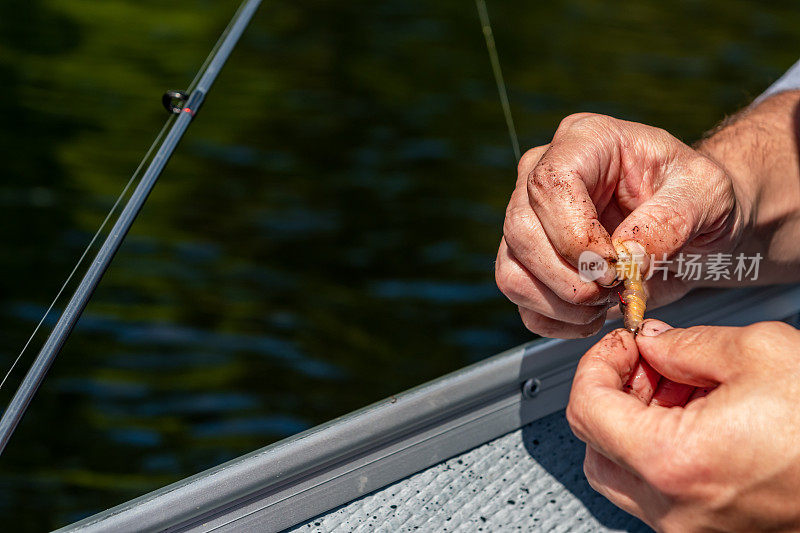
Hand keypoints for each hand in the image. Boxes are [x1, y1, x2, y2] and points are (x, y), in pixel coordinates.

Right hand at [495, 113, 743, 337]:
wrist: (697, 228)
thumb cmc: (700, 198)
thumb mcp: (709, 195)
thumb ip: (671, 219)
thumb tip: (626, 256)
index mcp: (584, 141)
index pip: (549, 184)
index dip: (575, 235)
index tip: (616, 265)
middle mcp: (543, 175)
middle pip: (521, 230)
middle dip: (570, 277)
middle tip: (616, 288)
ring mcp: (530, 219)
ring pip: (511, 270)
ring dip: (561, 303)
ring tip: (607, 302)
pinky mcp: (528, 260)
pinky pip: (520, 299)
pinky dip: (555, 320)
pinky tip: (593, 315)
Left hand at [567, 319, 799, 531]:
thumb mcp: (759, 353)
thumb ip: (685, 343)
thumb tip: (652, 343)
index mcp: (674, 463)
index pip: (587, 408)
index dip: (598, 363)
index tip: (623, 343)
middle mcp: (675, 509)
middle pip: (596, 445)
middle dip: (615, 393)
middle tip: (648, 362)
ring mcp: (694, 529)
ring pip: (624, 472)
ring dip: (636, 422)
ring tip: (681, 385)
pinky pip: (660, 490)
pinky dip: (662, 449)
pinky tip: (699, 415)